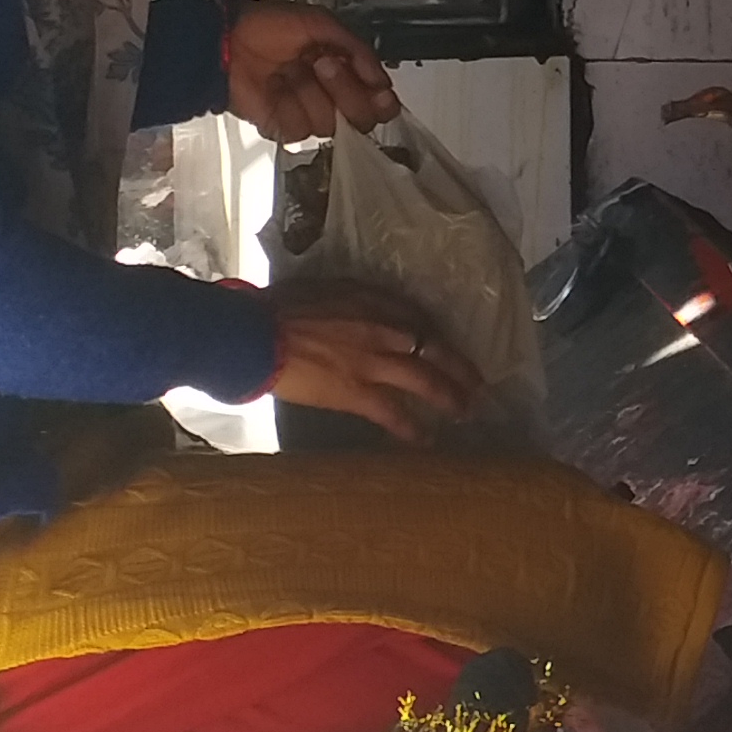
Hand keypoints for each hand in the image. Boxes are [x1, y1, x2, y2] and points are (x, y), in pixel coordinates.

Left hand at [220, 2, 397, 141]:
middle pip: (361, 117)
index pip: (378, 98)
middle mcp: (331, 96)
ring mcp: (307, 114)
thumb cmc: (270, 25)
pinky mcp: (283, 128)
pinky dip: (288, 108)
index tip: (379, 92)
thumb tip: (382, 83)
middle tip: (321, 64)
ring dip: (310, 94)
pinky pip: (300, 130)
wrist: (227, 41)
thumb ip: (358, 49)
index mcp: (345, 70)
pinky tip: (275, 89)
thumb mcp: (320, 23)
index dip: (382, 100)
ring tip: (288, 71)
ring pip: (330, 124)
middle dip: (345, 90)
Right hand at [259, 276, 478, 442]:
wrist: (254, 333)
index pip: (416, 316)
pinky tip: (425, 440)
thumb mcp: (319, 290)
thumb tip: (348, 315)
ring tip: (465, 411)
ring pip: (427, 380)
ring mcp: (373, 361)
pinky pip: (395, 413)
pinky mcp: (357, 392)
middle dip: (459, 367)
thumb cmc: (274, 308)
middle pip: (434, 347)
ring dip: (450, 397)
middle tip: (478, 382)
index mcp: (370, 299)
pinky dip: (412, 429)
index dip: (434, 334)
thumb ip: (344, 303)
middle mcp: (382, 327)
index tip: (442, 345)